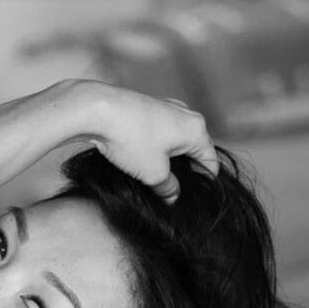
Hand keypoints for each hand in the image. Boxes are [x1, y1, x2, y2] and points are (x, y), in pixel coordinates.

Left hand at [78, 82, 218, 203]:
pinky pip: (160, 133)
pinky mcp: (149, 108)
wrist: (98, 110)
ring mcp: (167, 108)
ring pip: (175, 142)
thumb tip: (172, 196)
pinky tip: (142, 161)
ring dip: (169, 161)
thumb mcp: (154, 173)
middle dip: (185, 172)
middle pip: (193, 150)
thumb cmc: (131, 139)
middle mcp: (186, 114)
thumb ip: (168, 188)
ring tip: (155, 179)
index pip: (210, 161)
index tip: (193, 198)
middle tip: (171, 193)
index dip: (204, 183)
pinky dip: (156, 148)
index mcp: (196, 129)